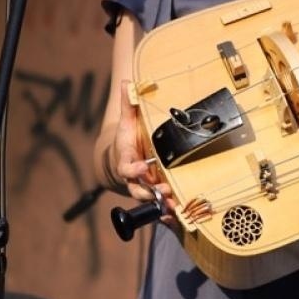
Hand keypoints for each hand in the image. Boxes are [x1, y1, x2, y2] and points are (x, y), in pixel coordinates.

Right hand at [112, 105, 174, 224]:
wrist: (121, 160)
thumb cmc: (127, 140)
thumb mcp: (126, 122)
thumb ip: (128, 104)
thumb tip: (127, 81)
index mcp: (126, 160)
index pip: (126, 166)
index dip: (134, 169)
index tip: (143, 167)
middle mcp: (133, 178)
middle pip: (138, 189)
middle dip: (149, 191)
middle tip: (164, 190)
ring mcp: (142, 188)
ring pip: (149, 201)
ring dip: (160, 205)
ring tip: (174, 206)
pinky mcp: (153, 195)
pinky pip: (157, 208)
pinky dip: (165, 214)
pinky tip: (176, 217)